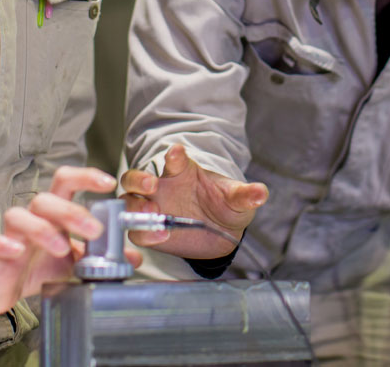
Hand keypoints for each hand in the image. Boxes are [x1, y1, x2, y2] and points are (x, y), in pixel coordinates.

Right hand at [0, 166, 116, 313]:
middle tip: (95, 231)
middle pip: (46, 198)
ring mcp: (10, 235)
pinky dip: (3, 245)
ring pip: (18, 216)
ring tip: (62, 247)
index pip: (67, 182)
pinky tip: (17, 252)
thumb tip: (133, 257)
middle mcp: (31, 218)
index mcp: (53, 214)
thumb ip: (99, 256)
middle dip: (72, 212)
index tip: (109, 183)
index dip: (86, 177)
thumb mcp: (74, 263)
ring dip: (42, 229)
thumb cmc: (37, 266)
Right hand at [120, 143, 266, 258]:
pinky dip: (142, 233)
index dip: (173, 156)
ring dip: (135, 207)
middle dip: (139, 179)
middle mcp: (161, 188)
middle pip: (136, 177)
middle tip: (151, 185)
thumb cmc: (224, 207)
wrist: (219, 233)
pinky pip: (135, 231)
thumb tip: (261, 193)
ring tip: (153, 214)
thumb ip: (245, 195)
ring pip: (128, 202)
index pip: (173, 160)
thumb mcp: (236, 201)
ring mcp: (151, 209)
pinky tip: (159, 236)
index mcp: (181, 172)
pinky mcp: (148, 231)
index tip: (176, 152)